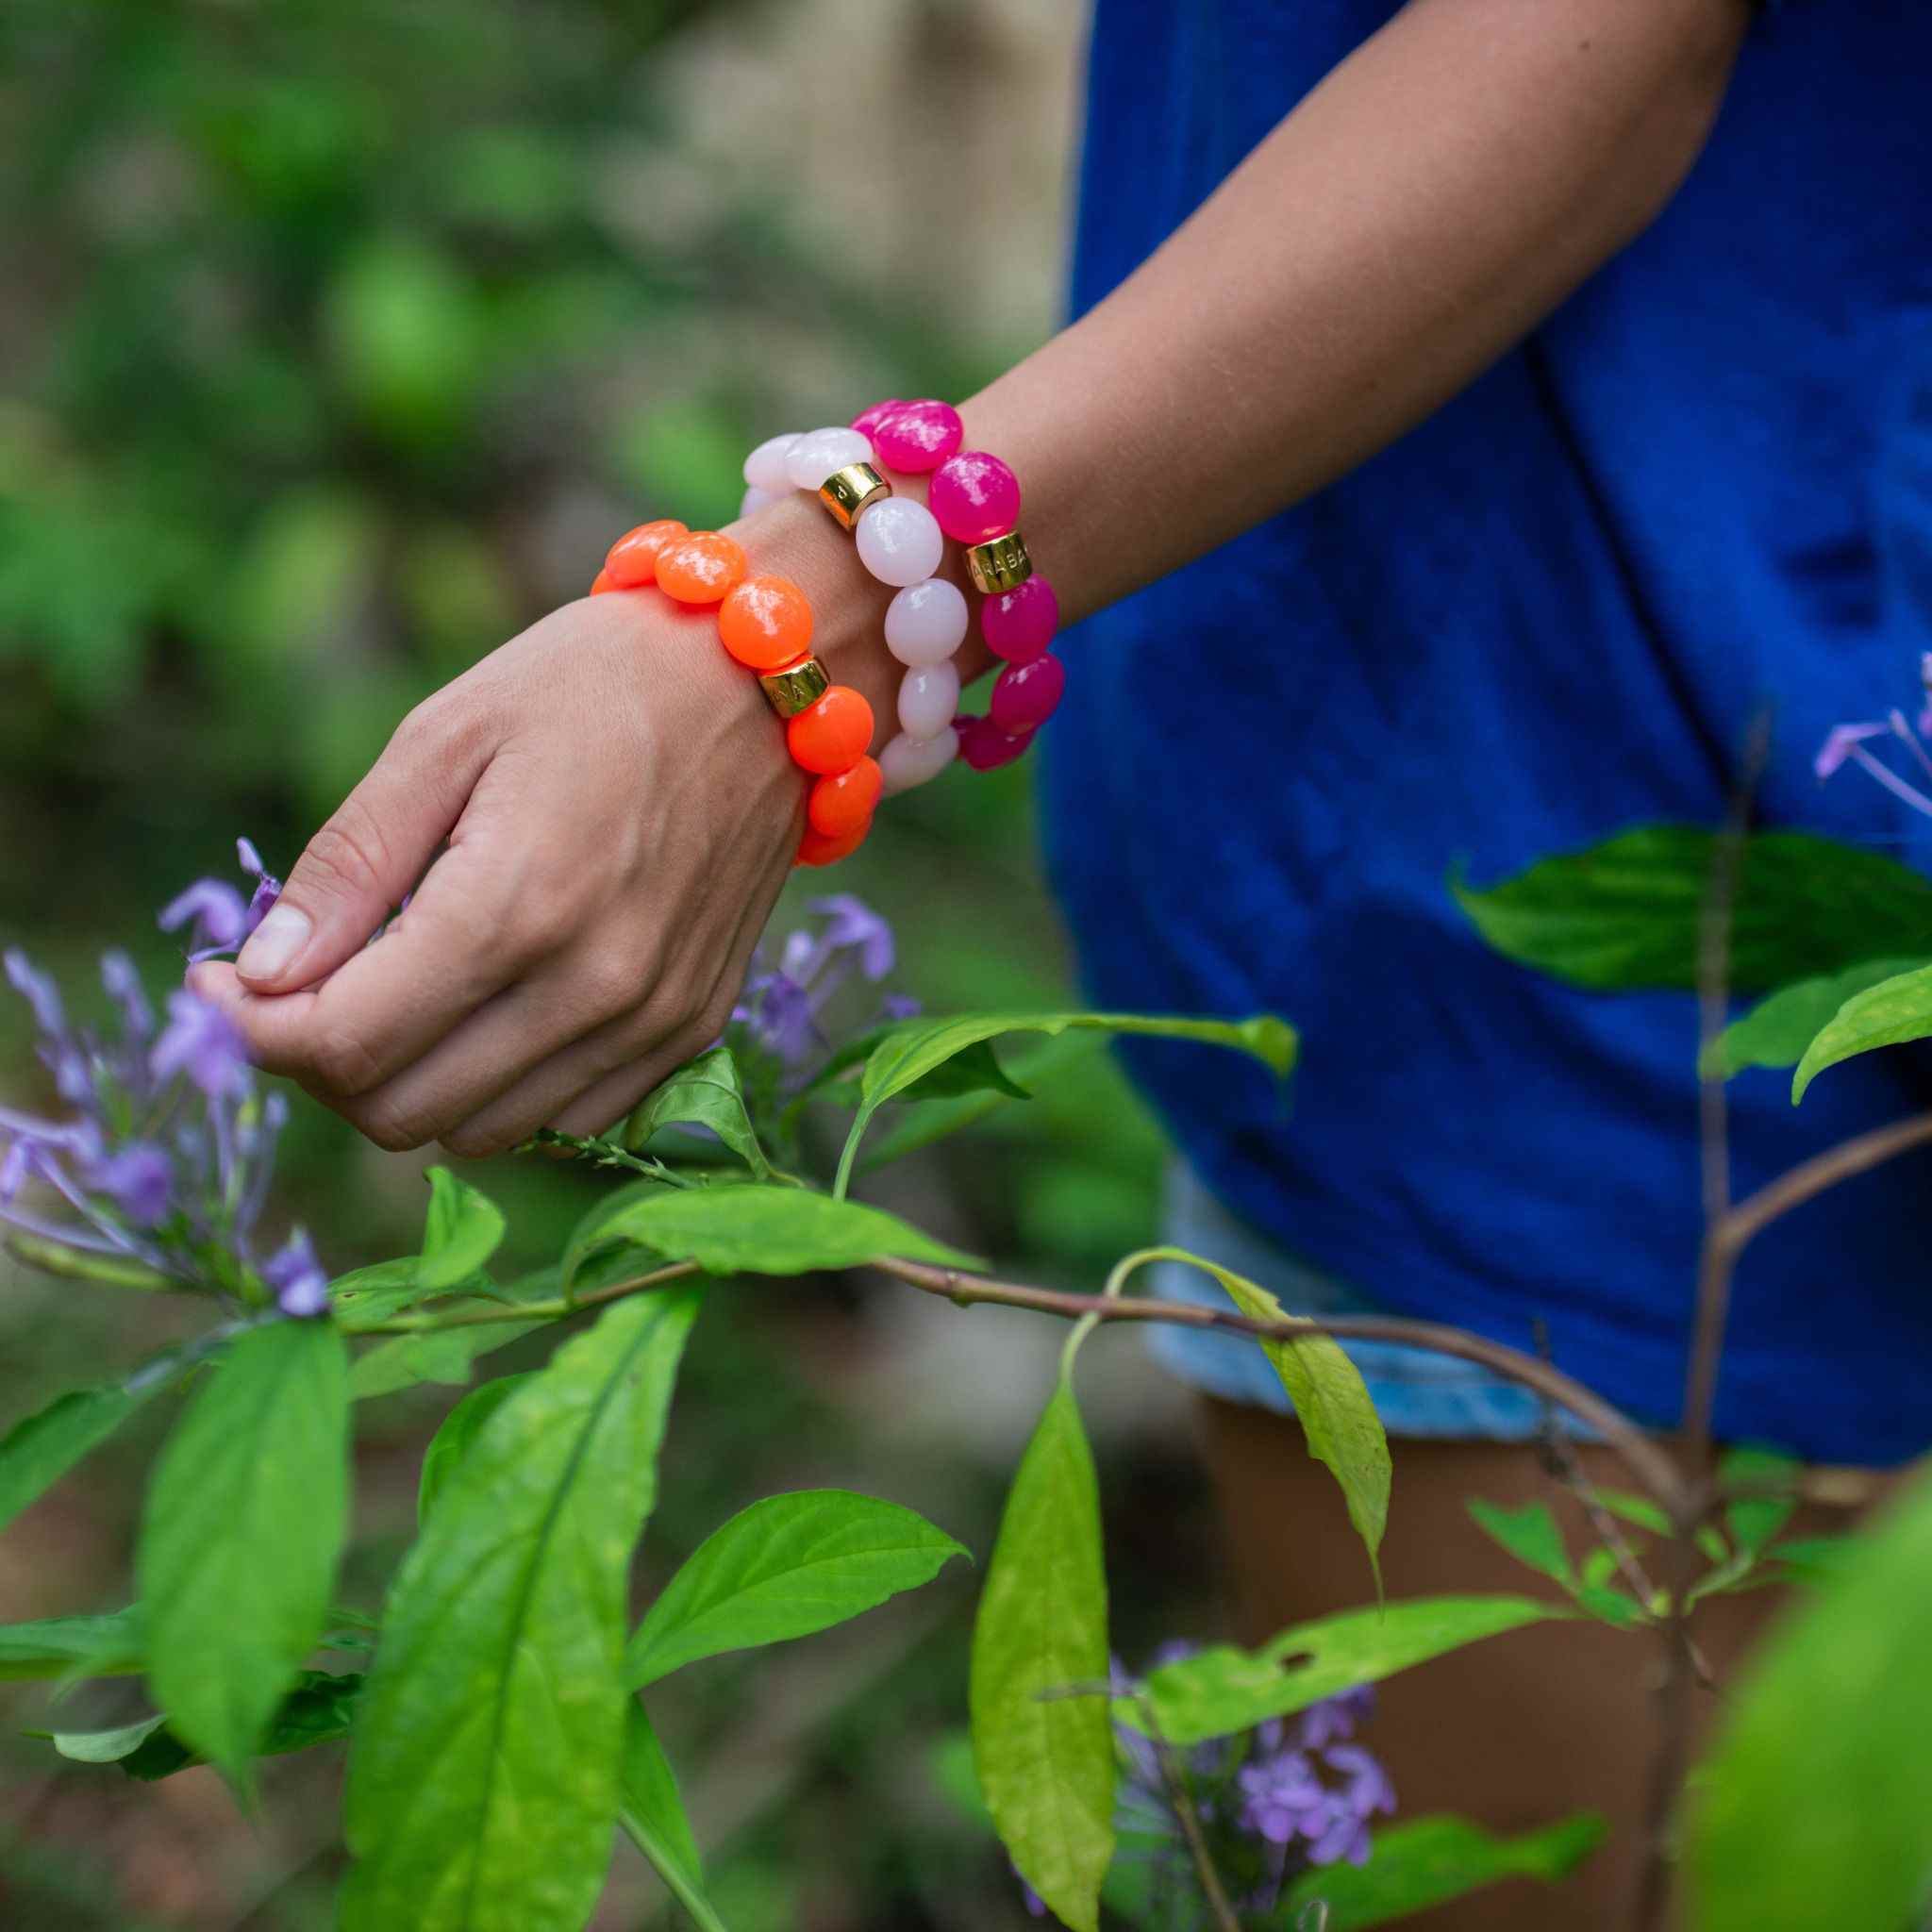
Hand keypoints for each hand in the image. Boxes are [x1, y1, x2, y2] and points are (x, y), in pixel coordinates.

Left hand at [190, 590, 802, 1155]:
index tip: (221, 982)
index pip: (343, 1044)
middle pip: (398, 1111)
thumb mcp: (446, 735)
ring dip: (407, 1081)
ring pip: (478, 1132)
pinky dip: (499, 1086)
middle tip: (300, 987)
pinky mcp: (690, 1026)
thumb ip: (349, 866)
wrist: (763, 678)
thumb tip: (259, 978)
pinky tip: (486, 1006)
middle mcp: (589, 987)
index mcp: (513, 905)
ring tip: (392, 993)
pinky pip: (564, 1117)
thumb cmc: (593, 682)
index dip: (251, 1031)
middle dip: (318, 1062)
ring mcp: (650, 1019)